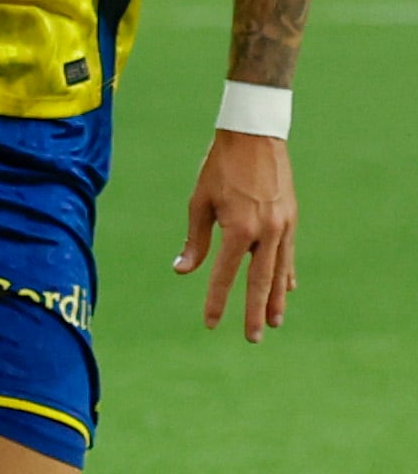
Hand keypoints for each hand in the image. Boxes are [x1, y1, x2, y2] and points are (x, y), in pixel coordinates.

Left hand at [175, 129, 296, 341]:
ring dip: (276, 298)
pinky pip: (288, 253)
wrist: (254, 135)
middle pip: (260, 281)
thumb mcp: (200, 202)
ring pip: (279, 271)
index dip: (217, 301)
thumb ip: (195, 240)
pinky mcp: (291, 218)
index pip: (225, 275)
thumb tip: (182, 271)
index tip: (211, 324)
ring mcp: (283, 225)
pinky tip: (287, 289)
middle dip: (255, 311)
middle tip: (253, 338)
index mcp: (239, 228)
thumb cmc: (219, 167)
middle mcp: (266, 231)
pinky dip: (286, 273)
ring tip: (274, 322)